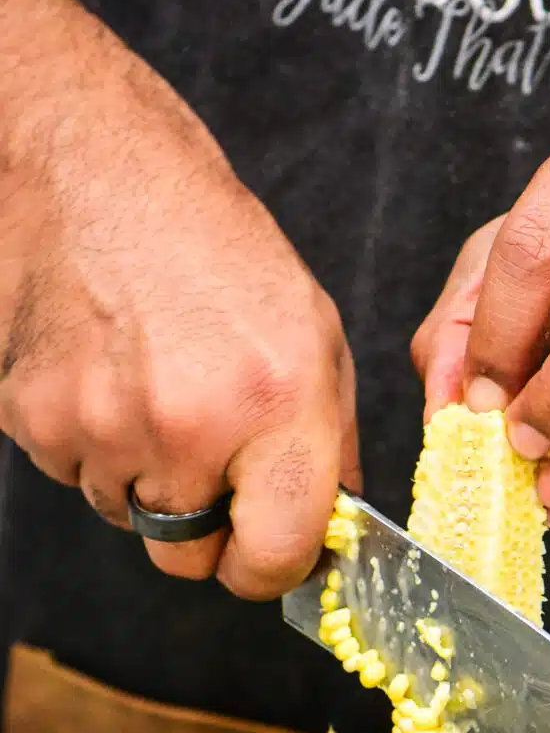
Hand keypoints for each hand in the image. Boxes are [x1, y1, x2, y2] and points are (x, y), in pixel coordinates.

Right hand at [0, 0, 355, 597]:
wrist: (86, 167)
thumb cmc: (204, 239)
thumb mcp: (309, 331)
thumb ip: (328, 443)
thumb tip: (330, 527)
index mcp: (277, 403)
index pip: (275, 559)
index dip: (272, 566)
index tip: (270, 550)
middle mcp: (189, 425)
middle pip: (189, 560)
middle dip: (205, 529)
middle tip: (209, 457)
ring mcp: (102, 426)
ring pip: (128, 519)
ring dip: (145, 478)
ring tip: (154, 385)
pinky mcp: (36, 419)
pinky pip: (74, 476)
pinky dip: (93, 444)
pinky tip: (108, 372)